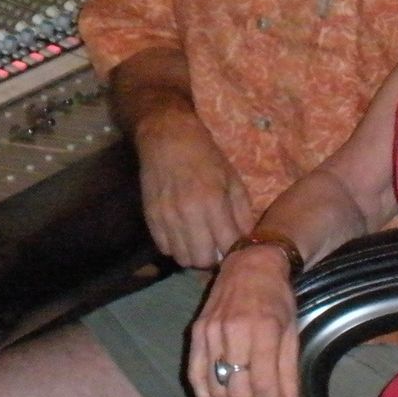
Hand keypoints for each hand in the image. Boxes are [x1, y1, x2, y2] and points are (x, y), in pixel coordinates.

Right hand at [135, 108, 255, 268]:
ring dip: (194, 255)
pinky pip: (165, 249)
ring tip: (199, 242)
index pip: (228, 245)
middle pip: (204, 259)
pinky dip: (176, 248)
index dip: (235, 250)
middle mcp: (188, 213)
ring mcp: (166, 217)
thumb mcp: (231, 178)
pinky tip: (182, 235)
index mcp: (213, 201)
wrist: (166, 137)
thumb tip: (247, 239)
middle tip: (217, 246)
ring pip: (183, 259)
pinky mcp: (150, 218)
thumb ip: (242, 211)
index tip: (236, 246)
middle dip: (214, 257)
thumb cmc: (205, 155)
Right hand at [186, 244, 303, 396]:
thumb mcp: (292, 333)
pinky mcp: (196, 333)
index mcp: (263, 329)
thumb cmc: (277, 297)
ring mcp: (210, 332)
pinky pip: (195, 375)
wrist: (250, 264)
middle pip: (238, 391)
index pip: (264, 384)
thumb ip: (291, 376)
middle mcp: (233, 331)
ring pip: (216, 387)